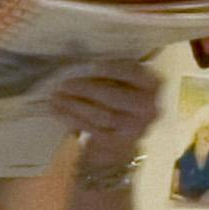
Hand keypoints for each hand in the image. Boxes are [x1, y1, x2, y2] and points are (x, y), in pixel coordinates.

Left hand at [45, 62, 163, 180]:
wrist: (127, 127)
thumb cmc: (120, 92)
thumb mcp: (122, 78)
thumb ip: (108, 72)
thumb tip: (79, 66)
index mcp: (153, 84)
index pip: (132, 72)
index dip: (111, 69)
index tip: (89, 65)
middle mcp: (149, 108)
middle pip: (114, 97)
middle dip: (86, 90)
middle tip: (63, 84)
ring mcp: (137, 128)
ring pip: (103, 116)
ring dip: (75, 106)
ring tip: (56, 98)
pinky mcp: (121, 144)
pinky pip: (95, 132)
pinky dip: (75, 121)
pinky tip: (59, 112)